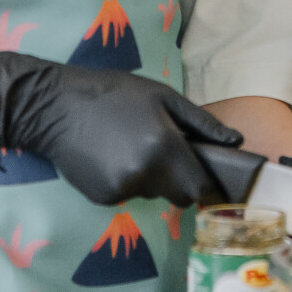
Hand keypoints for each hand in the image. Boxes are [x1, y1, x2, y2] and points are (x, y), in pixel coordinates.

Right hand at [0, 51, 242, 206]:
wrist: (55, 106)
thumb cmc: (114, 93)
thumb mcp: (163, 97)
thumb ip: (203, 123)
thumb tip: (236, 142)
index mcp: (165, 147)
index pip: (200, 186)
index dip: (207, 182)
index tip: (207, 174)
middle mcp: (145, 175)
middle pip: (180, 195)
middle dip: (181, 180)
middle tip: (166, 152)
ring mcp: (121, 190)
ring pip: (153, 194)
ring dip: (153, 178)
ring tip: (133, 146)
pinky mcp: (102, 198)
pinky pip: (129, 195)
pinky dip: (128, 181)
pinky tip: (113, 156)